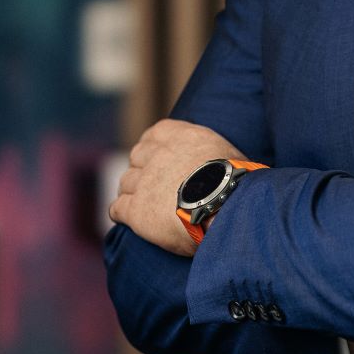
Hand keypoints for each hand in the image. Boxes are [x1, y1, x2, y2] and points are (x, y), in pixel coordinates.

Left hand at [110, 118, 244, 256]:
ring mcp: (144, 181)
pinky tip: (133, 220)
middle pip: (136, 156)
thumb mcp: (230, 154)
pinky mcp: (135, 209)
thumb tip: (219, 159)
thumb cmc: (237, 184)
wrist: (226, 208)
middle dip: (142, 169)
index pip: (156, 133)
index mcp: (183, 137)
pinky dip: (122, 214)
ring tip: (147, 204)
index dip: (155, 146)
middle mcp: (159, 155)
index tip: (160, 156)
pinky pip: (116, 209)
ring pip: (125, 183)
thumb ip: (212, 152)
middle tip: (154, 183)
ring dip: (133, 192)